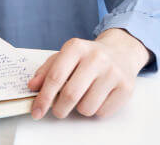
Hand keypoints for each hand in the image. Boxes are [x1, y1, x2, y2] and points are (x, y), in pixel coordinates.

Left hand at [27, 28, 150, 119]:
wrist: (120, 52)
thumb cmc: (87, 57)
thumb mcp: (65, 56)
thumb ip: (46, 70)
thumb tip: (33, 86)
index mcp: (76, 47)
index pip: (56, 77)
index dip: (44, 97)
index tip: (37, 110)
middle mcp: (96, 58)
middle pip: (70, 95)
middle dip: (59, 109)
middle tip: (58, 111)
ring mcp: (113, 73)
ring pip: (86, 107)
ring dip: (79, 109)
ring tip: (83, 97)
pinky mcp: (126, 88)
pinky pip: (102, 112)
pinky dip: (95, 110)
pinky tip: (98, 97)